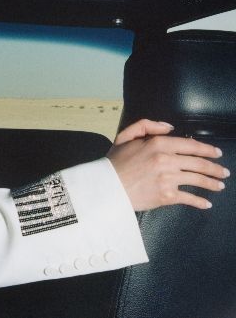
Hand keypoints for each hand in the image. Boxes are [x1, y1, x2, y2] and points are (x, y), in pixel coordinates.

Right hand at [107, 119, 228, 210]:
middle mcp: (166, 160)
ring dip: (212, 183)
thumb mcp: (125, 137)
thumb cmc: (114, 162)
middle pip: (199, 163)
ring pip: (198, 180)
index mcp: (158, 144)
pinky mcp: (166, 196)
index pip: (191, 145)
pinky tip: (207, 203)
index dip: (208, 149)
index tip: (217, 153)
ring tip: (220, 186)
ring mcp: (168, 179)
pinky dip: (200, 202)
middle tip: (223, 172)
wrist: (106, 187)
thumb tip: (170, 127)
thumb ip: (147, 125)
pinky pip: (189, 198)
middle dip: (215, 168)